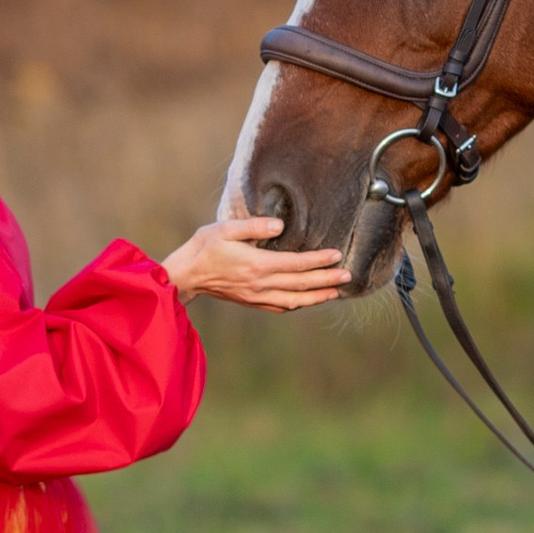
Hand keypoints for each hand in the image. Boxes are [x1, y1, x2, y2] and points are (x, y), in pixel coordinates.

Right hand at [162, 214, 349, 311]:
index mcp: (256, 264)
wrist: (185, 275)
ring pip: (295, 300)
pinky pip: (281, 306)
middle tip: (348, 275)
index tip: (337, 255)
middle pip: (301, 284)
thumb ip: (254, 226)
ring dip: (318, 296)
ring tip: (336, 291)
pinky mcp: (251, 301)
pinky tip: (308, 300)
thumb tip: (281, 226)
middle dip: (327, 280)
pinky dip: (299, 304)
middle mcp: (260, 284)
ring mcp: (256, 296)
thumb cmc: (204, 247)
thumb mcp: (225, 228)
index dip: (319, 260)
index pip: (296, 264)